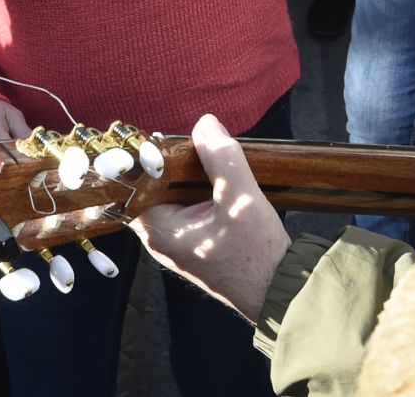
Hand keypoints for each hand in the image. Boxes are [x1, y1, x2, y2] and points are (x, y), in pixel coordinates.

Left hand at [130, 114, 290, 321]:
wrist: (280, 290)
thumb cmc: (257, 256)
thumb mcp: (241, 199)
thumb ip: (221, 157)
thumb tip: (205, 123)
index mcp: (158, 231)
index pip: (133, 184)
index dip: (146, 158)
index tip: (163, 139)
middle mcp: (160, 238)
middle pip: (153, 185)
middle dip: (173, 163)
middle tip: (194, 145)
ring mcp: (177, 241)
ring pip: (173, 193)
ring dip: (189, 174)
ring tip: (208, 157)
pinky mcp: (195, 241)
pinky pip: (187, 204)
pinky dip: (199, 188)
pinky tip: (218, 178)